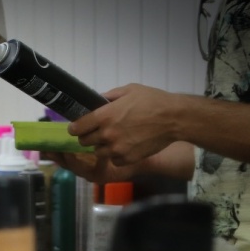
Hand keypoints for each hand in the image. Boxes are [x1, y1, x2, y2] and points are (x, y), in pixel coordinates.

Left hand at [67, 84, 181, 167]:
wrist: (174, 118)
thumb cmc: (153, 101)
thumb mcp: (129, 90)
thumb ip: (109, 97)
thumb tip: (96, 101)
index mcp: (104, 116)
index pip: (77, 128)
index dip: (75, 128)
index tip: (77, 128)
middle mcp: (107, 134)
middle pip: (84, 142)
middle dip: (88, 136)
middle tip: (98, 132)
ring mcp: (116, 149)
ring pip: (98, 152)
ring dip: (102, 146)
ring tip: (114, 138)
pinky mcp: (126, 159)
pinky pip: (113, 160)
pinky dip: (116, 155)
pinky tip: (125, 146)